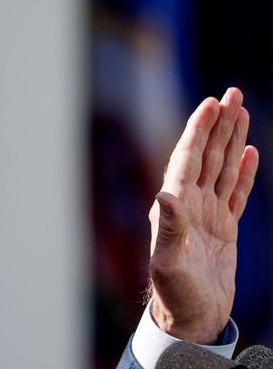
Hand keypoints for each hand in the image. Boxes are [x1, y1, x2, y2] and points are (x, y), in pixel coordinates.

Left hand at [148, 87, 258, 342]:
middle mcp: (188, 203)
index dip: (199, 129)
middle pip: (207, 154)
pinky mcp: (223, 228)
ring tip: (241, 112)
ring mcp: (207, 214)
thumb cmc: (175, 294)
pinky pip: (234, 192)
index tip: (211, 102)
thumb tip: (165, 193)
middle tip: (232, 93)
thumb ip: (169, 228)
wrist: (190, 319)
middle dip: (219, 123)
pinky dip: (242, 171)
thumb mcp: (169, 262)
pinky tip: (248, 152)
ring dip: (231, 139)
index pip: (188, 157)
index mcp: (174, 205)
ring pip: (222, 167)